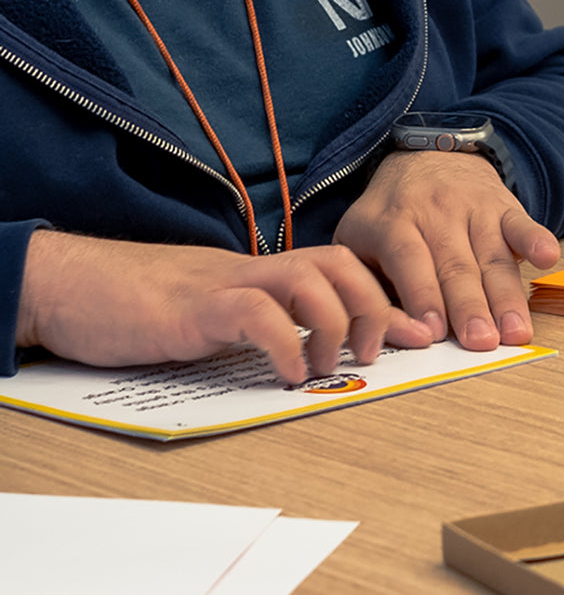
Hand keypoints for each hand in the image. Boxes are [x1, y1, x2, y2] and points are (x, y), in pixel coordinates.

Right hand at [16, 231, 432, 382]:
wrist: (71, 286)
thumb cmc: (143, 305)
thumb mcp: (217, 315)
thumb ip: (263, 324)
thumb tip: (307, 352)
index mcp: (262, 274)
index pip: (339, 270)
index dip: (383, 300)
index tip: (416, 333)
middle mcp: (253, 271)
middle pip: (338, 263)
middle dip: (372, 306)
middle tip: (372, 353)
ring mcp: (225, 283)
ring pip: (307, 280)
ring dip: (333, 325)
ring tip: (326, 366)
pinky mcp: (193, 307)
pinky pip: (254, 314)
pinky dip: (283, 344)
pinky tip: (287, 375)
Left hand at [333, 150, 559, 350]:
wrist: (425, 156)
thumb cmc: (389, 218)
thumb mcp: (358, 241)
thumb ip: (366, 286)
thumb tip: (377, 337)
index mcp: (391, 222)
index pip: (408, 259)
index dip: (421, 295)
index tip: (433, 332)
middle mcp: (434, 212)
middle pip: (455, 265)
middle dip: (470, 307)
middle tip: (481, 342)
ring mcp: (473, 209)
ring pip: (492, 258)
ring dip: (506, 297)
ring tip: (516, 332)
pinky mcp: (505, 207)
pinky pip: (522, 224)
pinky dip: (536, 240)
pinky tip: (548, 258)